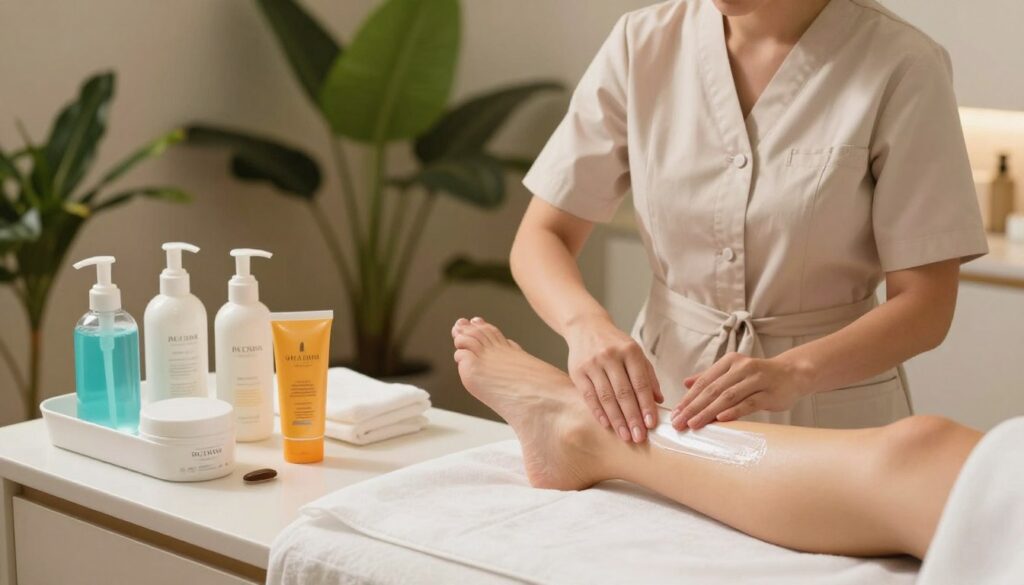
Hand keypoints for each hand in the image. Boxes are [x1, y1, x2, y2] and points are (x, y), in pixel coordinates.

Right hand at [566, 314, 663, 442]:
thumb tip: (658, 400)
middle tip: (639, 437)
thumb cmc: (615, 344)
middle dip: (633, 417)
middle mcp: (611, 356)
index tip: (651, 424)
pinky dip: (599, 412)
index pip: (640, 383)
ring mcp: (593, 364)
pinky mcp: (578, 372)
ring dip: (617, 419)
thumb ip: (648, 375)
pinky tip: (607, 425)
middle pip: (623, 393)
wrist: (586, 327)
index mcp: (630, 351)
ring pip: (606, 397)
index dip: (646, 405)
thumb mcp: (635, 353)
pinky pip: (589, 396)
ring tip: (625, 436)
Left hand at [671, 353, 814, 429]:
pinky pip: (749, 403)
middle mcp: (742, 367)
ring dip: (708, 411)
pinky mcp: (770, 393)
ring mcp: (757, 379)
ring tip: (694, 424)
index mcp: (730, 361)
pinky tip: (721, 420)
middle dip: (693, 407)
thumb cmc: (759, 376)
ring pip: (728, 397)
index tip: (676, 413)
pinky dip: (734, 411)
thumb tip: (686, 383)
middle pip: (712, 390)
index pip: (704, 381)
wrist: (793, 374)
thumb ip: (711, 377)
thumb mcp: (734, 372)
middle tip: (679, 422)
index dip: (688, 398)